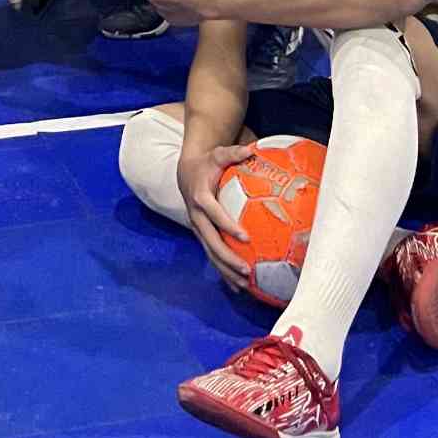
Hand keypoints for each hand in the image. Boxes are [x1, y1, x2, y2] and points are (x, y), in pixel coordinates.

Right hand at [177, 141, 259, 290]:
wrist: (186, 173)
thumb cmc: (207, 163)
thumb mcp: (218, 155)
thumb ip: (234, 153)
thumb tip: (251, 150)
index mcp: (200, 198)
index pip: (214, 214)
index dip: (228, 225)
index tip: (245, 237)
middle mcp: (196, 217)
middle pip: (210, 241)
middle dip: (227, 257)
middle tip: (246, 269)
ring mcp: (197, 229)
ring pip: (210, 253)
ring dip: (225, 270)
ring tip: (243, 284)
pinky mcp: (201, 235)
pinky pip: (211, 256)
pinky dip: (223, 272)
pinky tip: (237, 286)